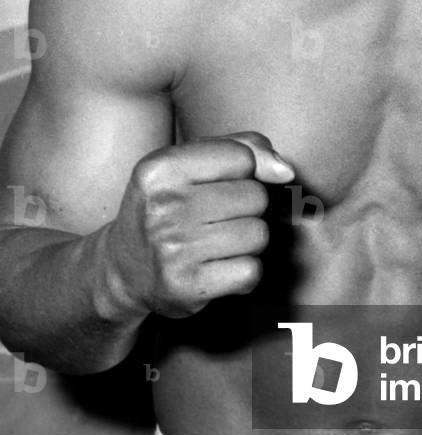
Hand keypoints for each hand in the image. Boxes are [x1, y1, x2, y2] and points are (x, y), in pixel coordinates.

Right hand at [104, 132, 293, 317]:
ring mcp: (173, 249)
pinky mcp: (187, 286)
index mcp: (161, 167)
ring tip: (218, 242)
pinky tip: (220, 268)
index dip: (242, 172)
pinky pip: (251, 271)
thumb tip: (285, 170)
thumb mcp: (191, 162)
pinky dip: (244, 271)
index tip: (218, 185)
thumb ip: (243, 148)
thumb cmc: (169, 205)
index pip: (242, 157)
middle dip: (247, 208)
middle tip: (215, 218)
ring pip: (258, 234)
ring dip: (248, 240)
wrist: (123, 268)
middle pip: (255, 197)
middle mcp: (164, 206)